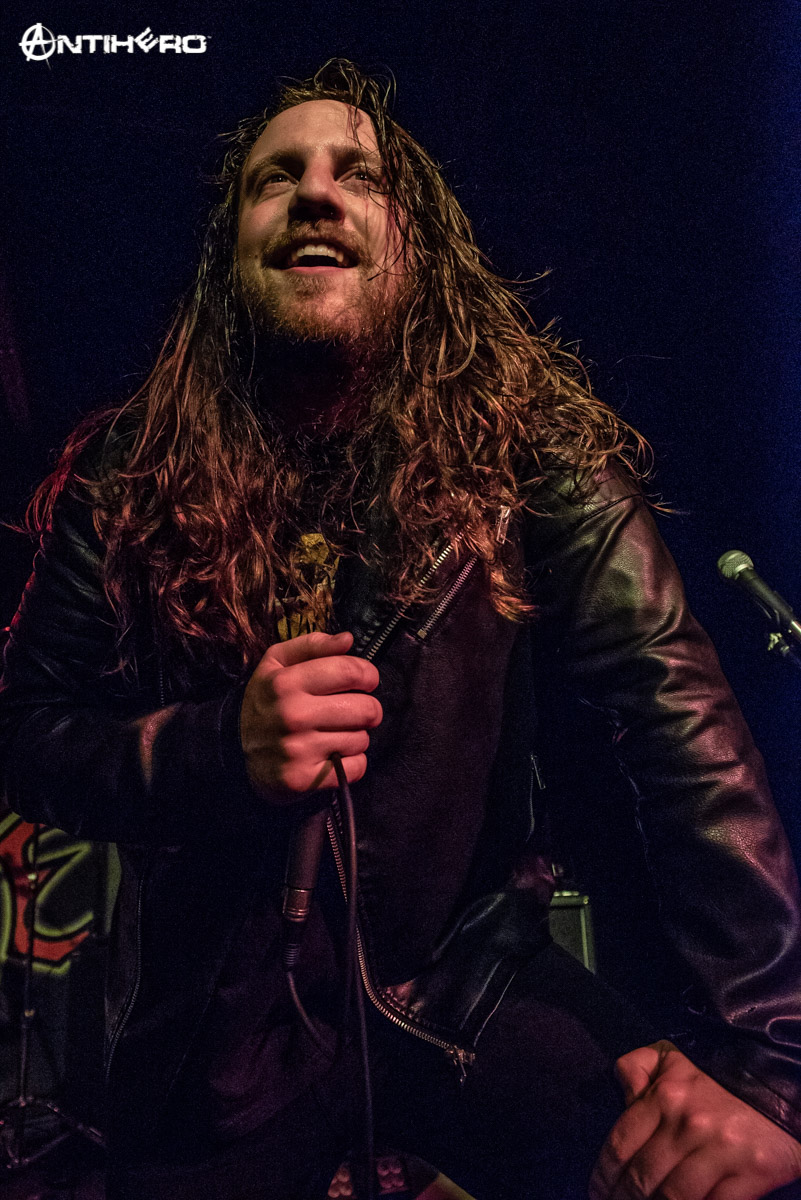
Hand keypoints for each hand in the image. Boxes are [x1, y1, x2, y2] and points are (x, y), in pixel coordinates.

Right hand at [240, 630, 381, 796]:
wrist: (232, 750)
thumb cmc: (266, 702)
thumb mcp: (276, 663)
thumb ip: (312, 646)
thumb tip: (348, 640)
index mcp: (286, 682)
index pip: (351, 672)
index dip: (367, 675)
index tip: (365, 682)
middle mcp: (293, 715)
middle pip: (365, 709)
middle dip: (366, 709)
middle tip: (351, 711)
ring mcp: (298, 750)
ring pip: (361, 739)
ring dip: (355, 737)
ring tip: (333, 734)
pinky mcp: (304, 779)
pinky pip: (356, 767)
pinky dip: (352, 763)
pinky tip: (333, 755)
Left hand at [590, 1040, 800, 1199]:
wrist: (779, 1090)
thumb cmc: (719, 1081)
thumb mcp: (675, 1062)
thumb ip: (640, 1067)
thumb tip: (620, 1085)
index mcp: (666, 1095)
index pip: (620, 1145)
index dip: (603, 1176)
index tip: (597, 1192)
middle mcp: (689, 1123)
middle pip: (641, 1178)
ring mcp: (720, 1151)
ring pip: (672, 1198)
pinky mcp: (750, 1174)